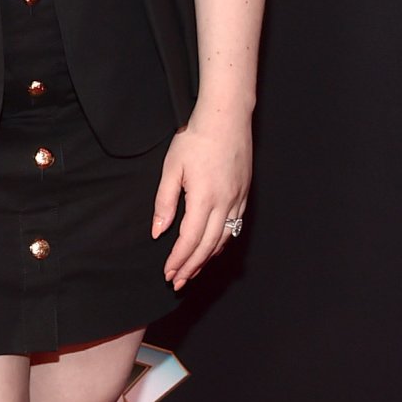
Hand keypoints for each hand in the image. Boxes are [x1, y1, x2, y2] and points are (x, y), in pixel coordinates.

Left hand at [151, 106, 250, 290]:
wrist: (226, 118)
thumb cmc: (196, 139)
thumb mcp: (172, 168)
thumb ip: (165, 202)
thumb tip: (159, 232)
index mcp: (204, 198)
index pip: (190, 240)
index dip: (178, 260)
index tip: (168, 273)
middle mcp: (225, 203)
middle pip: (208, 246)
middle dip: (192, 267)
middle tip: (178, 282)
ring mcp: (237, 200)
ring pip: (223, 239)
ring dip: (207, 259)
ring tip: (192, 272)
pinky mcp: (243, 194)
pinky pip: (233, 227)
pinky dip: (221, 243)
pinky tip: (212, 249)